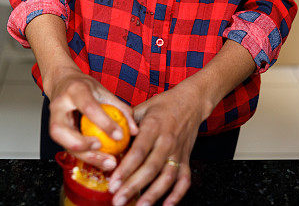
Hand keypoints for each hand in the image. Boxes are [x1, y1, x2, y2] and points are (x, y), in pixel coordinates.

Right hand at [46, 67, 138, 170]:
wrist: (62, 82)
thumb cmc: (84, 87)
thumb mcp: (103, 91)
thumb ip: (120, 109)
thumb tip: (134, 130)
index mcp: (75, 90)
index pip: (88, 107)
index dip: (104, 123)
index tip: (120, 136)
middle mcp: (59, 105)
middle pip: (61, 130)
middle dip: (82, 144)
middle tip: (103, 151)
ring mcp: (52, 119)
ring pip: (61, 142)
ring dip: (84, 156)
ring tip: (106, 162)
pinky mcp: (54, 131)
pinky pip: (67, 147)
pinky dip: (84, 156)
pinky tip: (100, 161)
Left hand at [108, 83, 207, 205]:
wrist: (192, 101)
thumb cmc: (164, 104)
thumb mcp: (143, 107)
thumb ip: (126, 123)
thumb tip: (106, 137)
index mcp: (154, 126)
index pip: (138, 151)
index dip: (125, 169)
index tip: (112, 182)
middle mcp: (167, 141)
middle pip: (151, 168)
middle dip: (133, 186)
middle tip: (117, 199)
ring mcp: (178, 152)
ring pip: (167, 177)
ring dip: (153, 195)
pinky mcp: (187, 159)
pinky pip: (184, 180)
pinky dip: (177, 195)